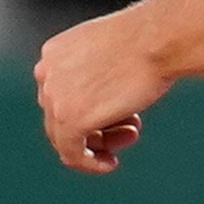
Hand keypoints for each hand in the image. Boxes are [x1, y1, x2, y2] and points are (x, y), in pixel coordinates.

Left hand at [35, 10, 173, 172]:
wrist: (157, 39)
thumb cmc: (146, 41)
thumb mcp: (107, 52)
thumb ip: (93, 74)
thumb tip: (97, 103)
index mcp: (53, 53)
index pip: (59, 95)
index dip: (88, 110)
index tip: (115, 117)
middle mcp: (46, 73)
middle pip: (61, 117)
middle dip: (97, 127)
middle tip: (129, 130)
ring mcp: (54, 97)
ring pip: (66, 137)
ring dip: (100, 143)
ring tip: (130, 135)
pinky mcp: (68, 119)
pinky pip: (71, 153)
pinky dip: (90, 163)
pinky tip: (110, 163)